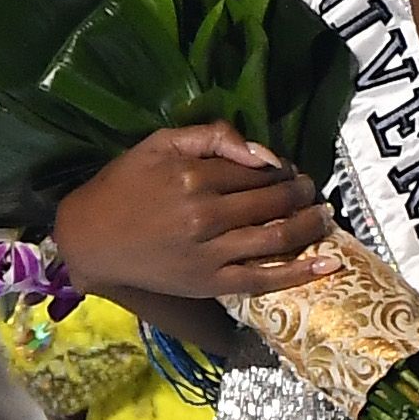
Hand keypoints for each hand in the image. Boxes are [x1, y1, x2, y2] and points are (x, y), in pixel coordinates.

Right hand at [52, 122, 338, 306]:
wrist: (89, 238)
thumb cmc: (123, 185)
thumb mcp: (159, 144)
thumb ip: (212, 137)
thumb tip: (263, 152)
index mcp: (195, 176)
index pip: (257, 170)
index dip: (282, 169)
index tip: (291, 169)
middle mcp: (206, 214)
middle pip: (274, 201)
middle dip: (301, 193)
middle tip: (312, 189)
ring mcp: (210, 253)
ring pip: (277, 236)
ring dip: (310, 224)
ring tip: (324, 215)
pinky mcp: (210, 283)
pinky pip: (264, 278)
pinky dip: (300, 272)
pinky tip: (329, 262)